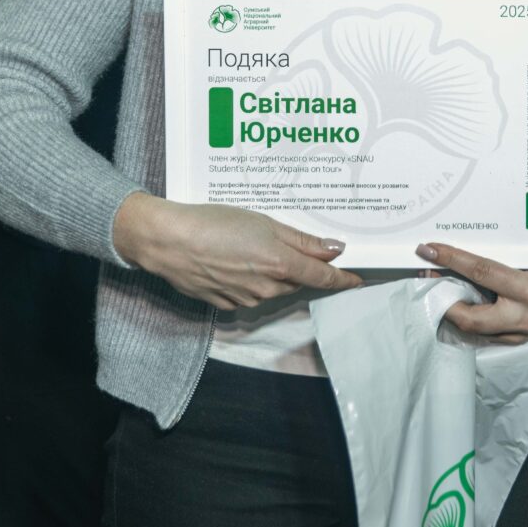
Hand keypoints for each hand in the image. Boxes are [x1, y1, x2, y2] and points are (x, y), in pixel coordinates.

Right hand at [112, 193, 361, 309]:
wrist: (169, 241)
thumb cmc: (215, 223)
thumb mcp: (264, 222)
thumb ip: (302, 240)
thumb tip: (335, 250)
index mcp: (282, 265)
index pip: (323, 277)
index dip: (342, 279)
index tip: (358, 279)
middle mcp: (268, 288)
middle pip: (297, 281)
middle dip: (297, 266)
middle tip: (282, 242)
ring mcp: (246, 299)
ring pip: (273, 288)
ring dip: (271, 272)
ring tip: (246, 245)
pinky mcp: (226, 305)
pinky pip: (249, 294)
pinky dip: (248, 279)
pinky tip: (231, 260)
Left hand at [417, 242, 527, 343]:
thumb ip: (506, 260)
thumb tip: (465, 251)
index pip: (482, 271)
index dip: (452, 260)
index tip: (429, 249)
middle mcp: (523, 315)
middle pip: (469, 315)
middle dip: (442, 298)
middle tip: (427, 275)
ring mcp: (519, 333)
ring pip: (472, 329)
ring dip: (451, 309)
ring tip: (438, 286)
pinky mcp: (516, 342)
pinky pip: (483, 333)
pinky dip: (467, 318)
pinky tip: (458, 302)